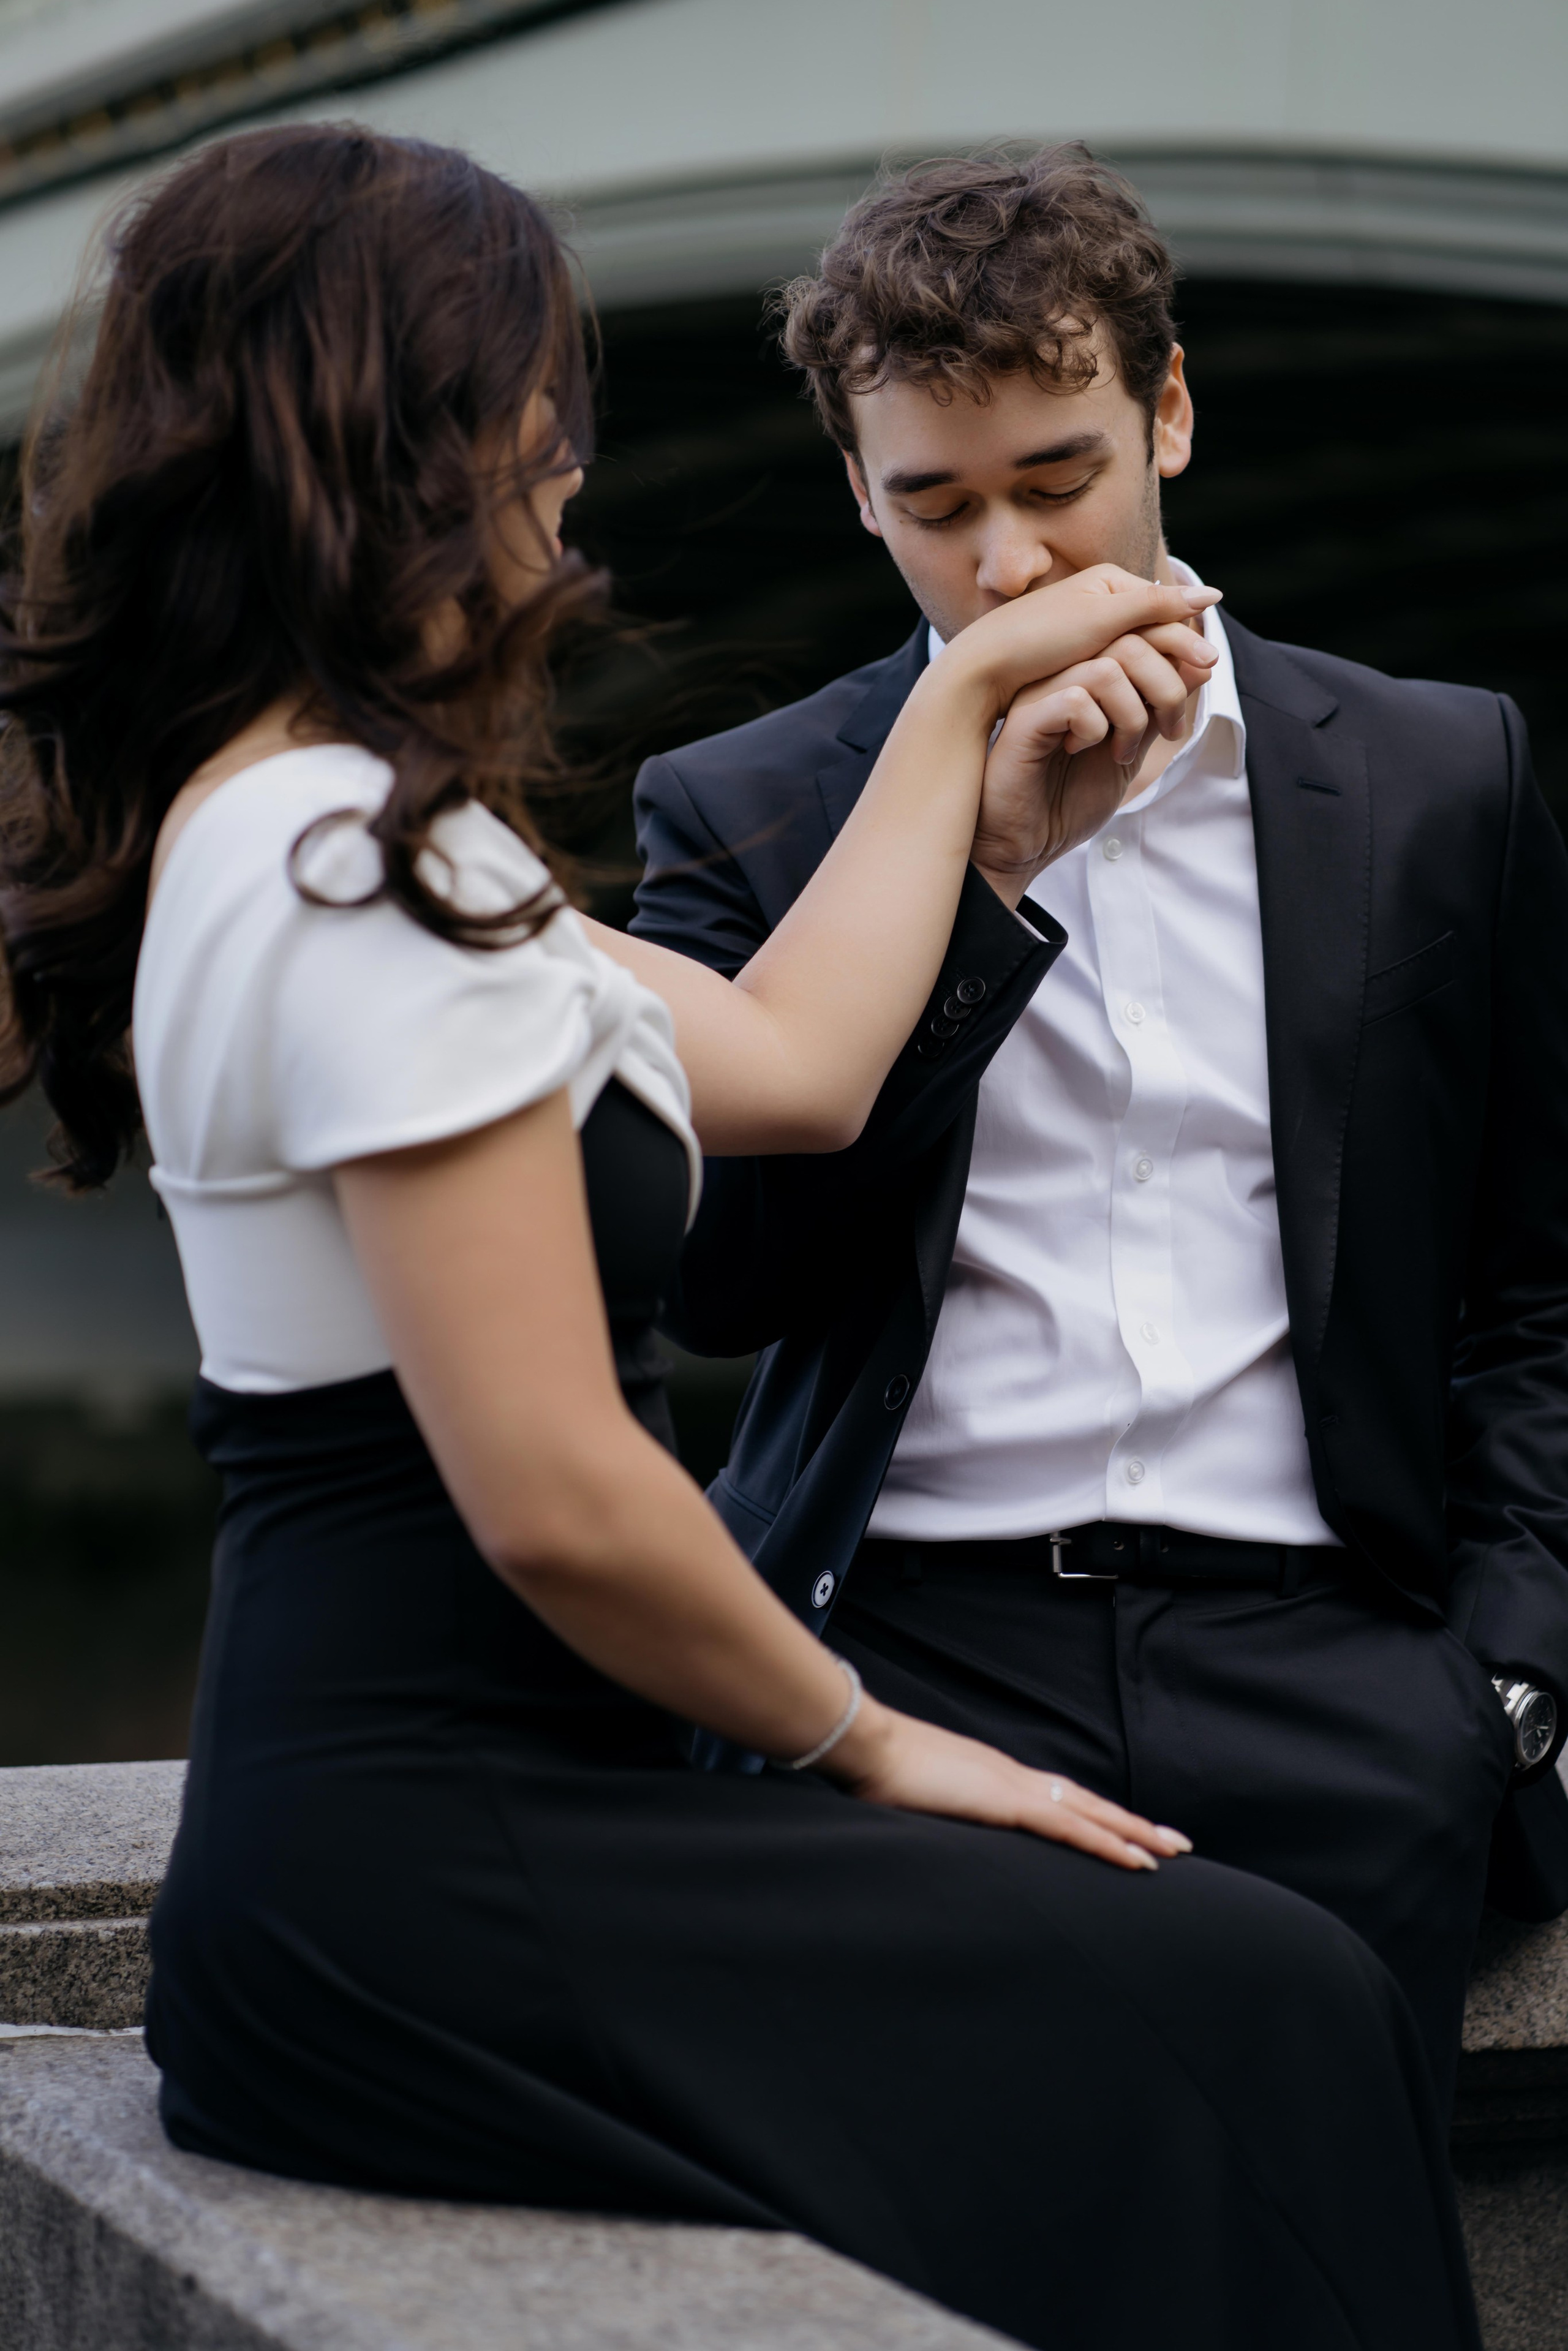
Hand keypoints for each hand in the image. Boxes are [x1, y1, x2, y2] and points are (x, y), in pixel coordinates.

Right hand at [823, 1694, 1192, 1871]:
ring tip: (1172, 1850)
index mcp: (993, 1776)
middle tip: (1173, 1841)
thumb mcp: (916, 1799)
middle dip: (1131, 1823)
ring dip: (1134, 1833)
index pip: (1057, 1798)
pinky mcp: (1008, 1803)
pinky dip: (1107, 1844)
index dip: (1094, 1814)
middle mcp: (1013, 1776)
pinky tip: (1137, 1861)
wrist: (866, 1746)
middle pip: (1086, 1801)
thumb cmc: (878, 1773)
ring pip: (1090, 1813)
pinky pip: (1070, 1829)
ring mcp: (1013, 1787)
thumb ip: (936, 1812)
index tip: (1124, 1828)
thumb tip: (934, 1827)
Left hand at [943, 562, 1220, 715]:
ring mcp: (1083, 633)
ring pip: (1134, 660)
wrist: (979, 672)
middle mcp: (1097, 602)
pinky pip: (1112, 677)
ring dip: (1151, 686)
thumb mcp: (1102, 620)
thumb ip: (1157, 607)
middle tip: (1187, 699)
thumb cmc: (1037, 639)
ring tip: (1163, 716)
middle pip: (1151, 635)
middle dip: (1172, 666)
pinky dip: (1125, 696)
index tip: (1206, 669)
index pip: (1164, 607)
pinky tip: (1131, 717)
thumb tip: (1213, 594)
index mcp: (1107, 582)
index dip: (1185, 639)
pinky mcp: (1068, 662)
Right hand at [969, 625, 1217, 900]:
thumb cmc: (1066, 801)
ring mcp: (1041, 693)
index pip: (1139, 635)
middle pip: (1130, 642)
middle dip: (1166, 687)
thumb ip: (1155, 709)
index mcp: (1087, 676)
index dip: (1176, 654)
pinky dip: (1094, 728)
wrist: (1024, 847)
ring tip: (1120, 752)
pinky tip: (1077, 751)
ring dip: (1131, 714)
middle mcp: (1062, 675)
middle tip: (1166, 732)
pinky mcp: (1025, 720)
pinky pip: (1076, 699)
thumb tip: (1201, 664)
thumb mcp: (1128, 751)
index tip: (1184, 706)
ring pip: (1107, 668)